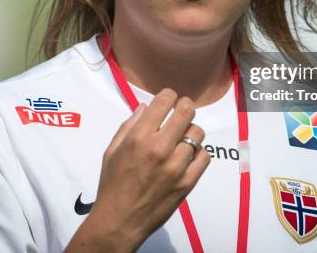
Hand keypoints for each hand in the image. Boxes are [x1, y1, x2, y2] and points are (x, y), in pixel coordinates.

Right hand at [64, 88, 209, 252]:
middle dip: (185, 106)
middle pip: (186, 112)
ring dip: (190, 132)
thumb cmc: (112, 184)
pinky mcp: (187, 182)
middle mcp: (159, 148)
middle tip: (182, 111)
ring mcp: (175, 166)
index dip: (169, 95)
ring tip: (182, 138)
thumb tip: (145, 106)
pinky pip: (204, 156)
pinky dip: (199, 152)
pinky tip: (188, 156)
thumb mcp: (112, 151)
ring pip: (197, 133)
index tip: (169, 99)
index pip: (164, 101)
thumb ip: (129, 125)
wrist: (120, 221)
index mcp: (138, 138)